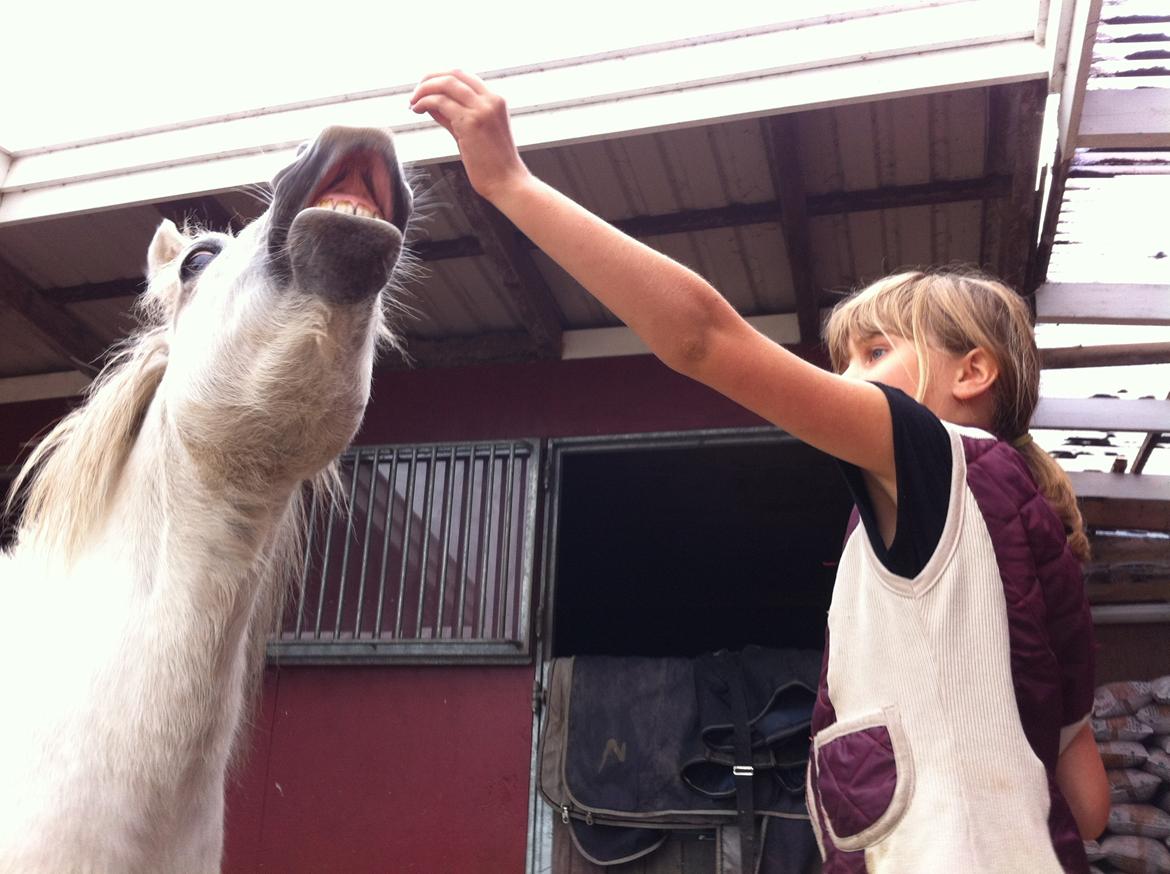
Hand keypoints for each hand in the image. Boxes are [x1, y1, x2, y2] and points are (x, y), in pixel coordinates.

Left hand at [409, 70, 529, 202]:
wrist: (507, 182)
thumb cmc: (492, 164)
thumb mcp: (473, 132)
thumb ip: (454, 115)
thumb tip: (431, 103)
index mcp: (495, 100)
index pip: (463, 75)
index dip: (439, 76)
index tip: (425, 88)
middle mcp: (490, 100)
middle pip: (453, 73)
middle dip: (429, 78)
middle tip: (415, 92)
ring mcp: (482, 109)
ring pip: (446, 83)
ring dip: (424, 89)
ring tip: (413, 102)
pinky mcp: (471, 122)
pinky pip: (441, 102)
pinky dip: (425, 101)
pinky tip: (417, 109)